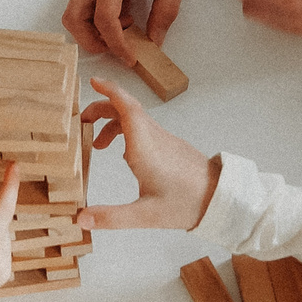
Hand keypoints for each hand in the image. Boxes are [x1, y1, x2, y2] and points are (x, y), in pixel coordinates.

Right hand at [64, 0, 188, 59]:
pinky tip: (123, 10)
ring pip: (74, 13)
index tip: (130, 56)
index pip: (104, 19)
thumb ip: (165, 14)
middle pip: (75, 19)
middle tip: (117, 49)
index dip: (116, 44)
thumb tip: (154, 42)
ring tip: (125, 24)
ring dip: (94, 29)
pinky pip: (81, 3)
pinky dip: (96, 16)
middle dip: (92, 41)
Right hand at [77, 77, 217, 231]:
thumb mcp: (145, 215)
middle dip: (102, 109)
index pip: (126, 107)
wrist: (221, 200)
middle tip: (82, 121)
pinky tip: (123, 155)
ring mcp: (164, 140)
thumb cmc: (186, 204)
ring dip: (113, 124)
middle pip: (126, 109)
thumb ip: (111, 217)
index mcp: (145, 147)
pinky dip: (127, 133)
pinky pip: (145, 130)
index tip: (94, 82)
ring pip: (135, 120)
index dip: (110, 91)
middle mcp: (154, 137)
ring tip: (97, 145)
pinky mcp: (171, 146)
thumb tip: (81, 220)